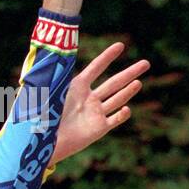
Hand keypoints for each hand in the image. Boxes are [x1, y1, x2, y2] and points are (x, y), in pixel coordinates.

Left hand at [51, 42, 149, 163]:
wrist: (43, 143)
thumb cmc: (41, 118)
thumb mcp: (46, 95)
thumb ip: (50, 78)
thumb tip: (50, 57)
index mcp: (76, 88)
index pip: (95, 68)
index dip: (107, 57)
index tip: (120, 45)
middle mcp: (89, 99)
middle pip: (114, 83)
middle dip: (130, 72)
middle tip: (146, 63)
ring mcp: (95, 113)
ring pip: (117, 99)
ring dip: (129, 91)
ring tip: (139, 82)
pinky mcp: (99, 128)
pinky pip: (115, 119)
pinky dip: (122, 114)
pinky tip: (126, 109)